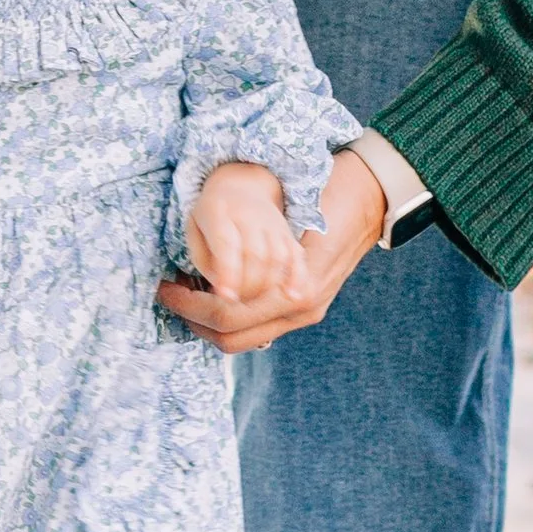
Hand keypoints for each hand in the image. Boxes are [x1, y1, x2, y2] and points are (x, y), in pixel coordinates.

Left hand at [160, 146, 386, 353]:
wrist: (368, 196)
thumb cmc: (323, 193)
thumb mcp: (280, 216)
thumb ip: (249, 249)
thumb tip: (207, 274)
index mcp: (295, 288)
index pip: (226, 313)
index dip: (187, 303)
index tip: (164, 284)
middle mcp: (301, 307)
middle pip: (230, 335)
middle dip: (193, 318)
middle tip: (169, 292)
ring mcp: (307, 312)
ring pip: (243, 339)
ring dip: (210, 322)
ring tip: (188, 294)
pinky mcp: (307, 308)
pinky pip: (260, 328)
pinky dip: (234, 320)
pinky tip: (217, 298)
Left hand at [182, 158, 305, 303]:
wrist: (241, 189)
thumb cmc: (211, 218)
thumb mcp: (195, 234)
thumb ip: (206, 263)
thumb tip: (222, 294)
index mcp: (218, 212)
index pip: (227, 244)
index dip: (228, 273)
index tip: (226, 297)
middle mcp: (249, 215)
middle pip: (256, 256)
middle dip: (246, 287)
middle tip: (234, 300)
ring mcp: (273, 224)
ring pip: (277, 259)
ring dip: (266, 287)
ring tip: (250, 300)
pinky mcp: (288, 235)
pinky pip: (298, 257)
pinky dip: (297, 278)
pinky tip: (292, 295)